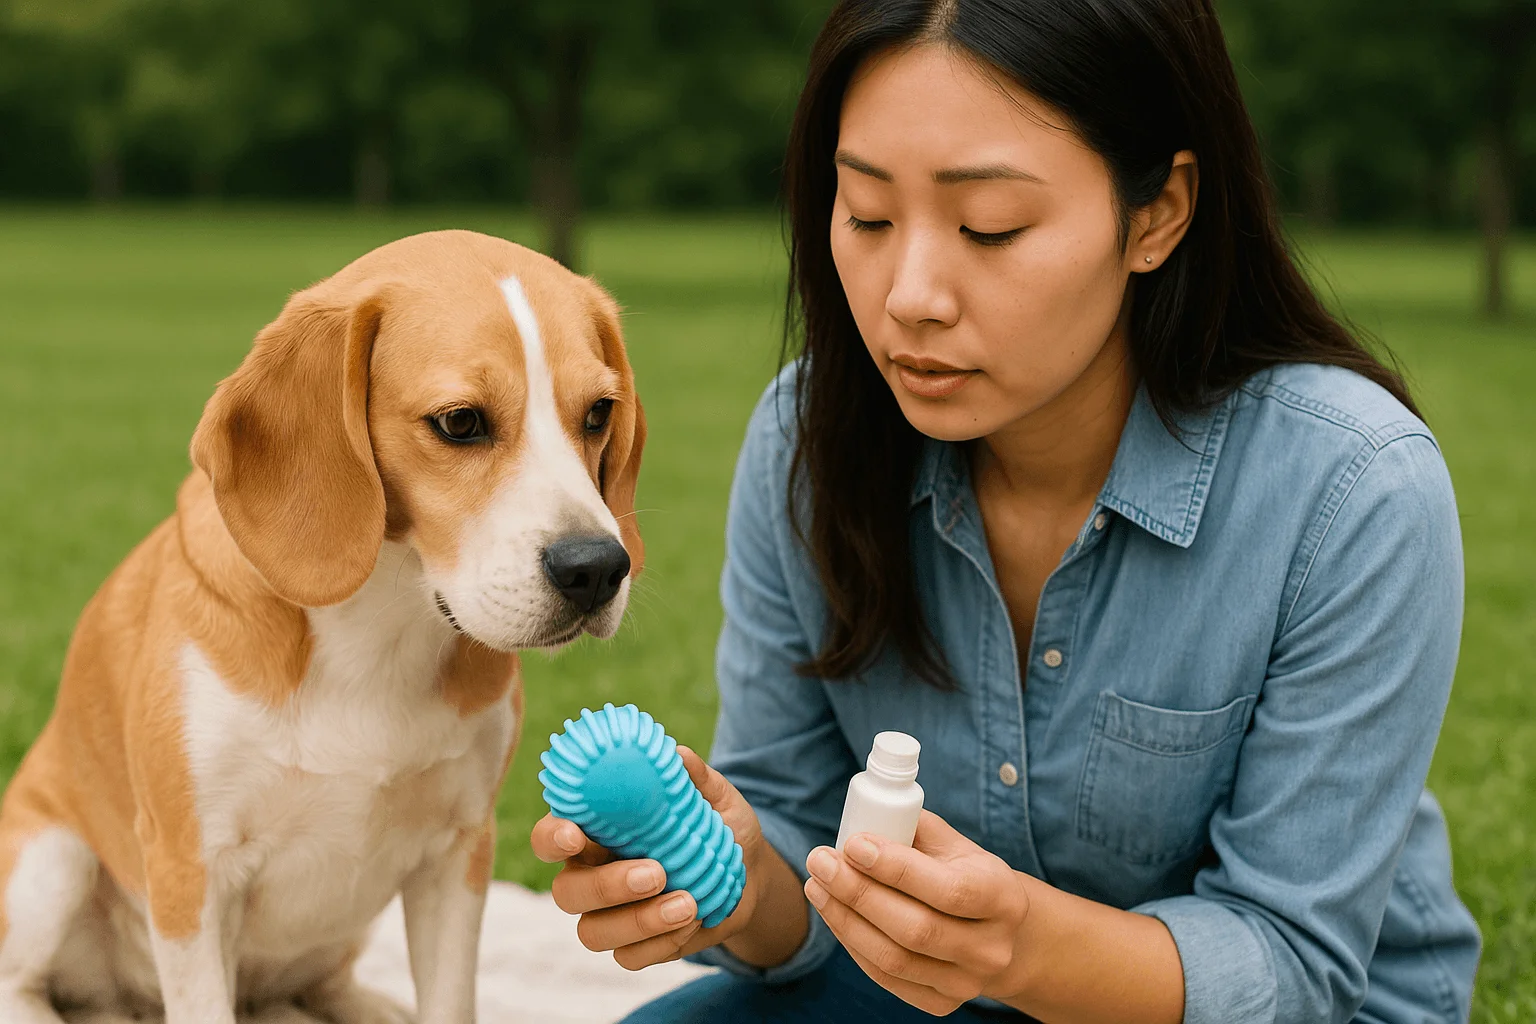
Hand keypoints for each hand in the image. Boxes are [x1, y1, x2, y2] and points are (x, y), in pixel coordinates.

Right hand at [532, 745, 767, 970]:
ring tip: (689, 903)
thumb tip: (676, 756)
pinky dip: (662, 943)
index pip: (551, 836)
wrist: (749, 875)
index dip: (552, 837)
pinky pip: (629, 958)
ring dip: (640, 921)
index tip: (575, 835)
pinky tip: (693, 920)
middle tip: (657, 873)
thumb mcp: (716, 798)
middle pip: (566, 892)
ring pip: (592, 932)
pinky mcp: (634, 947)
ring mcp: (610, 916)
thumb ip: (695, 778)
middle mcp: (592, 874)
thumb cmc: (718, 827)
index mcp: (596, 831)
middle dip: (606, 886)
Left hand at [803, 810, 1030, 1014]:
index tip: (853, 844)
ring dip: (845, 919)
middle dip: (858, 893)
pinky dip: (853, 944)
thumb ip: (916, 828)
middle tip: (821, 861)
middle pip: (916, 929)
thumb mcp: (957, 846)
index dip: (896, 869)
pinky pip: (886, 978)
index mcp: (1003, 898)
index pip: (949, 890)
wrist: (997, 934)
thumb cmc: (965, 876)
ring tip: (817, 885)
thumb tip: (866, 816)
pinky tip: (834, 914)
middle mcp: (991, 948)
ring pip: (894, 959)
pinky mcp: (942, 1004)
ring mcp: (968, 983)